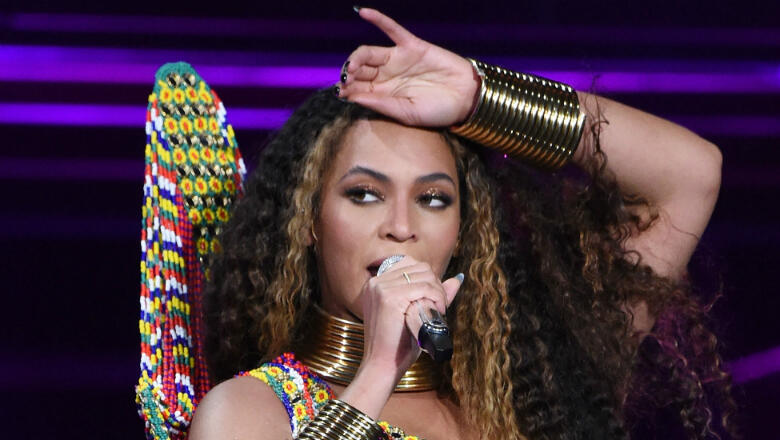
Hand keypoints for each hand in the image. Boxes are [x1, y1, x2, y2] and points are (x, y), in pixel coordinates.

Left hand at [340, 8, 478, 126]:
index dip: (347, 90)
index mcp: (383, 94)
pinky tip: (362, 12)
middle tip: (345, 80)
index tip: (340, 94)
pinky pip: (392, 29)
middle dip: (349, 75)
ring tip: (351, 67)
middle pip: (359, 71)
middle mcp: (386, 76)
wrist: (466, 99)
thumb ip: (382, 105)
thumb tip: (355, 98)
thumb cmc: (437, 112)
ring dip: (357, 57)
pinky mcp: (411, 46)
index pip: (358, 89)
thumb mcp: (407, 113)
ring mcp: (398, 59)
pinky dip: (378, 19)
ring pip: (369, 53)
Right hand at [359, 256, 461, 380]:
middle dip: (435, 285)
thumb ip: (433, 294)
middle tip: (439, 306)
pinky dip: (436, 297)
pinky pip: (423, 288)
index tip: (433, 298)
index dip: (428, 278)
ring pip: (424, 275)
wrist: (383, 366)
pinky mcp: (389, 297)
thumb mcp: (415, 313)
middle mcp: (375, 282)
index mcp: (376, 283)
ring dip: (438, 292)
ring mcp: (381, 288)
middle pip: (419, 267)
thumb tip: (457, 279)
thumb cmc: (398, 344)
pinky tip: (437, 310)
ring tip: (438, 310)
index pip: (410, 263)